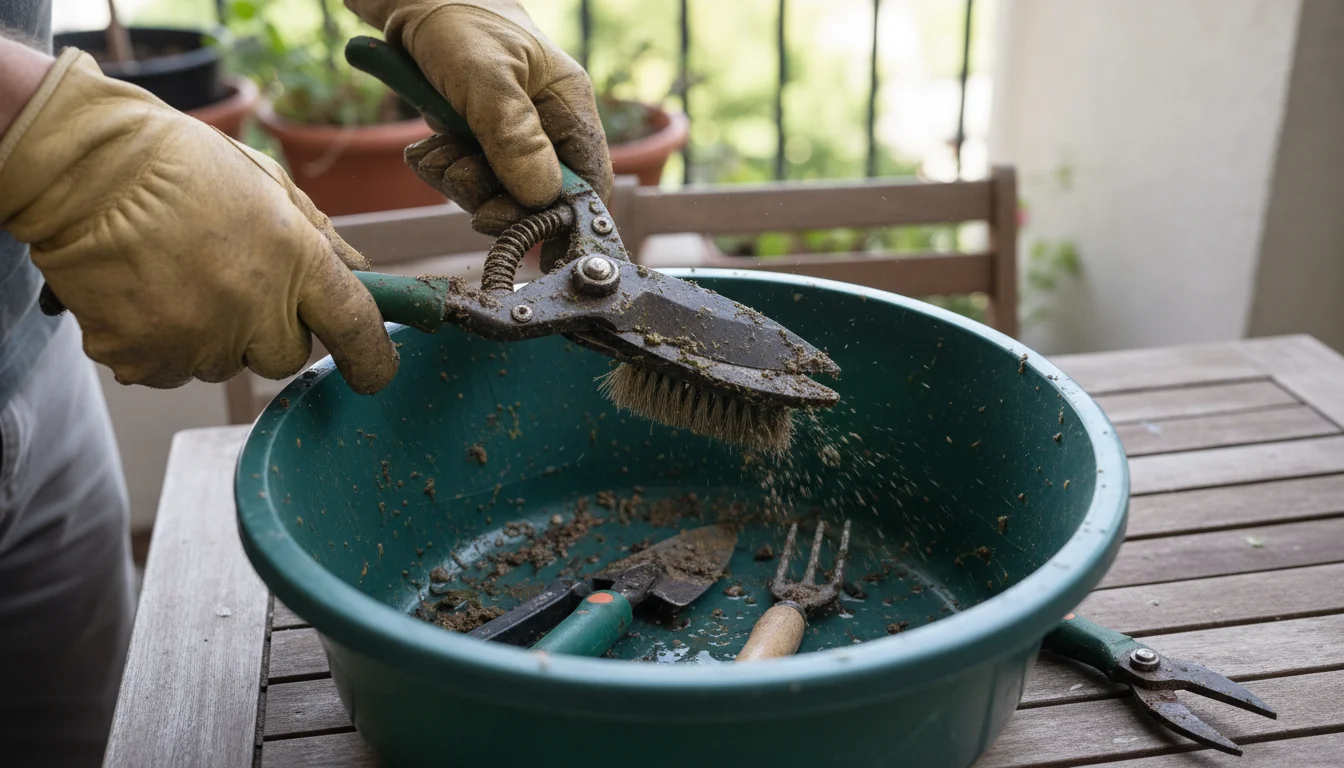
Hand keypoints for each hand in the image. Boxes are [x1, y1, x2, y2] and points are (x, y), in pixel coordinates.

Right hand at [0, 50, 398, 392]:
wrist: (84, 167)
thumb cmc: (180, 165)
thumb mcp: (268, 184)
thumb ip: (320, 235)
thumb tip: (361, 272)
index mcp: (296, 260)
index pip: (355, 327)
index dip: (371, 357)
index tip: (375, 372)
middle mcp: (254, 309)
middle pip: (285, 357)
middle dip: (269, 331)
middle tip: (232, 284)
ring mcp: (197, 340)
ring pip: (223, 364)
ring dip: (211, 335)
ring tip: (178, 276)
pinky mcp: (144, 359)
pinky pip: (169, 370)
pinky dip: (160, 343)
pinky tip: (146, 294)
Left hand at [347, 0, 612, 234]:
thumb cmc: (454, 14)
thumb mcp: (484, 72)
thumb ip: (513, 135)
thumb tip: (541, 196)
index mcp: (568, 106)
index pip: (589, 183)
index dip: (563, 218)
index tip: (524, 234)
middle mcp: (544, 125)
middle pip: (536, 199)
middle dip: (493, 196)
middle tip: (460, 172)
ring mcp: (508, 133)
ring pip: (494, 192)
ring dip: (458, 182)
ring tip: (437, 150)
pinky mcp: (474, 136)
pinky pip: (463, 177)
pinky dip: (440, 169)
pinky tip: (426, 146)